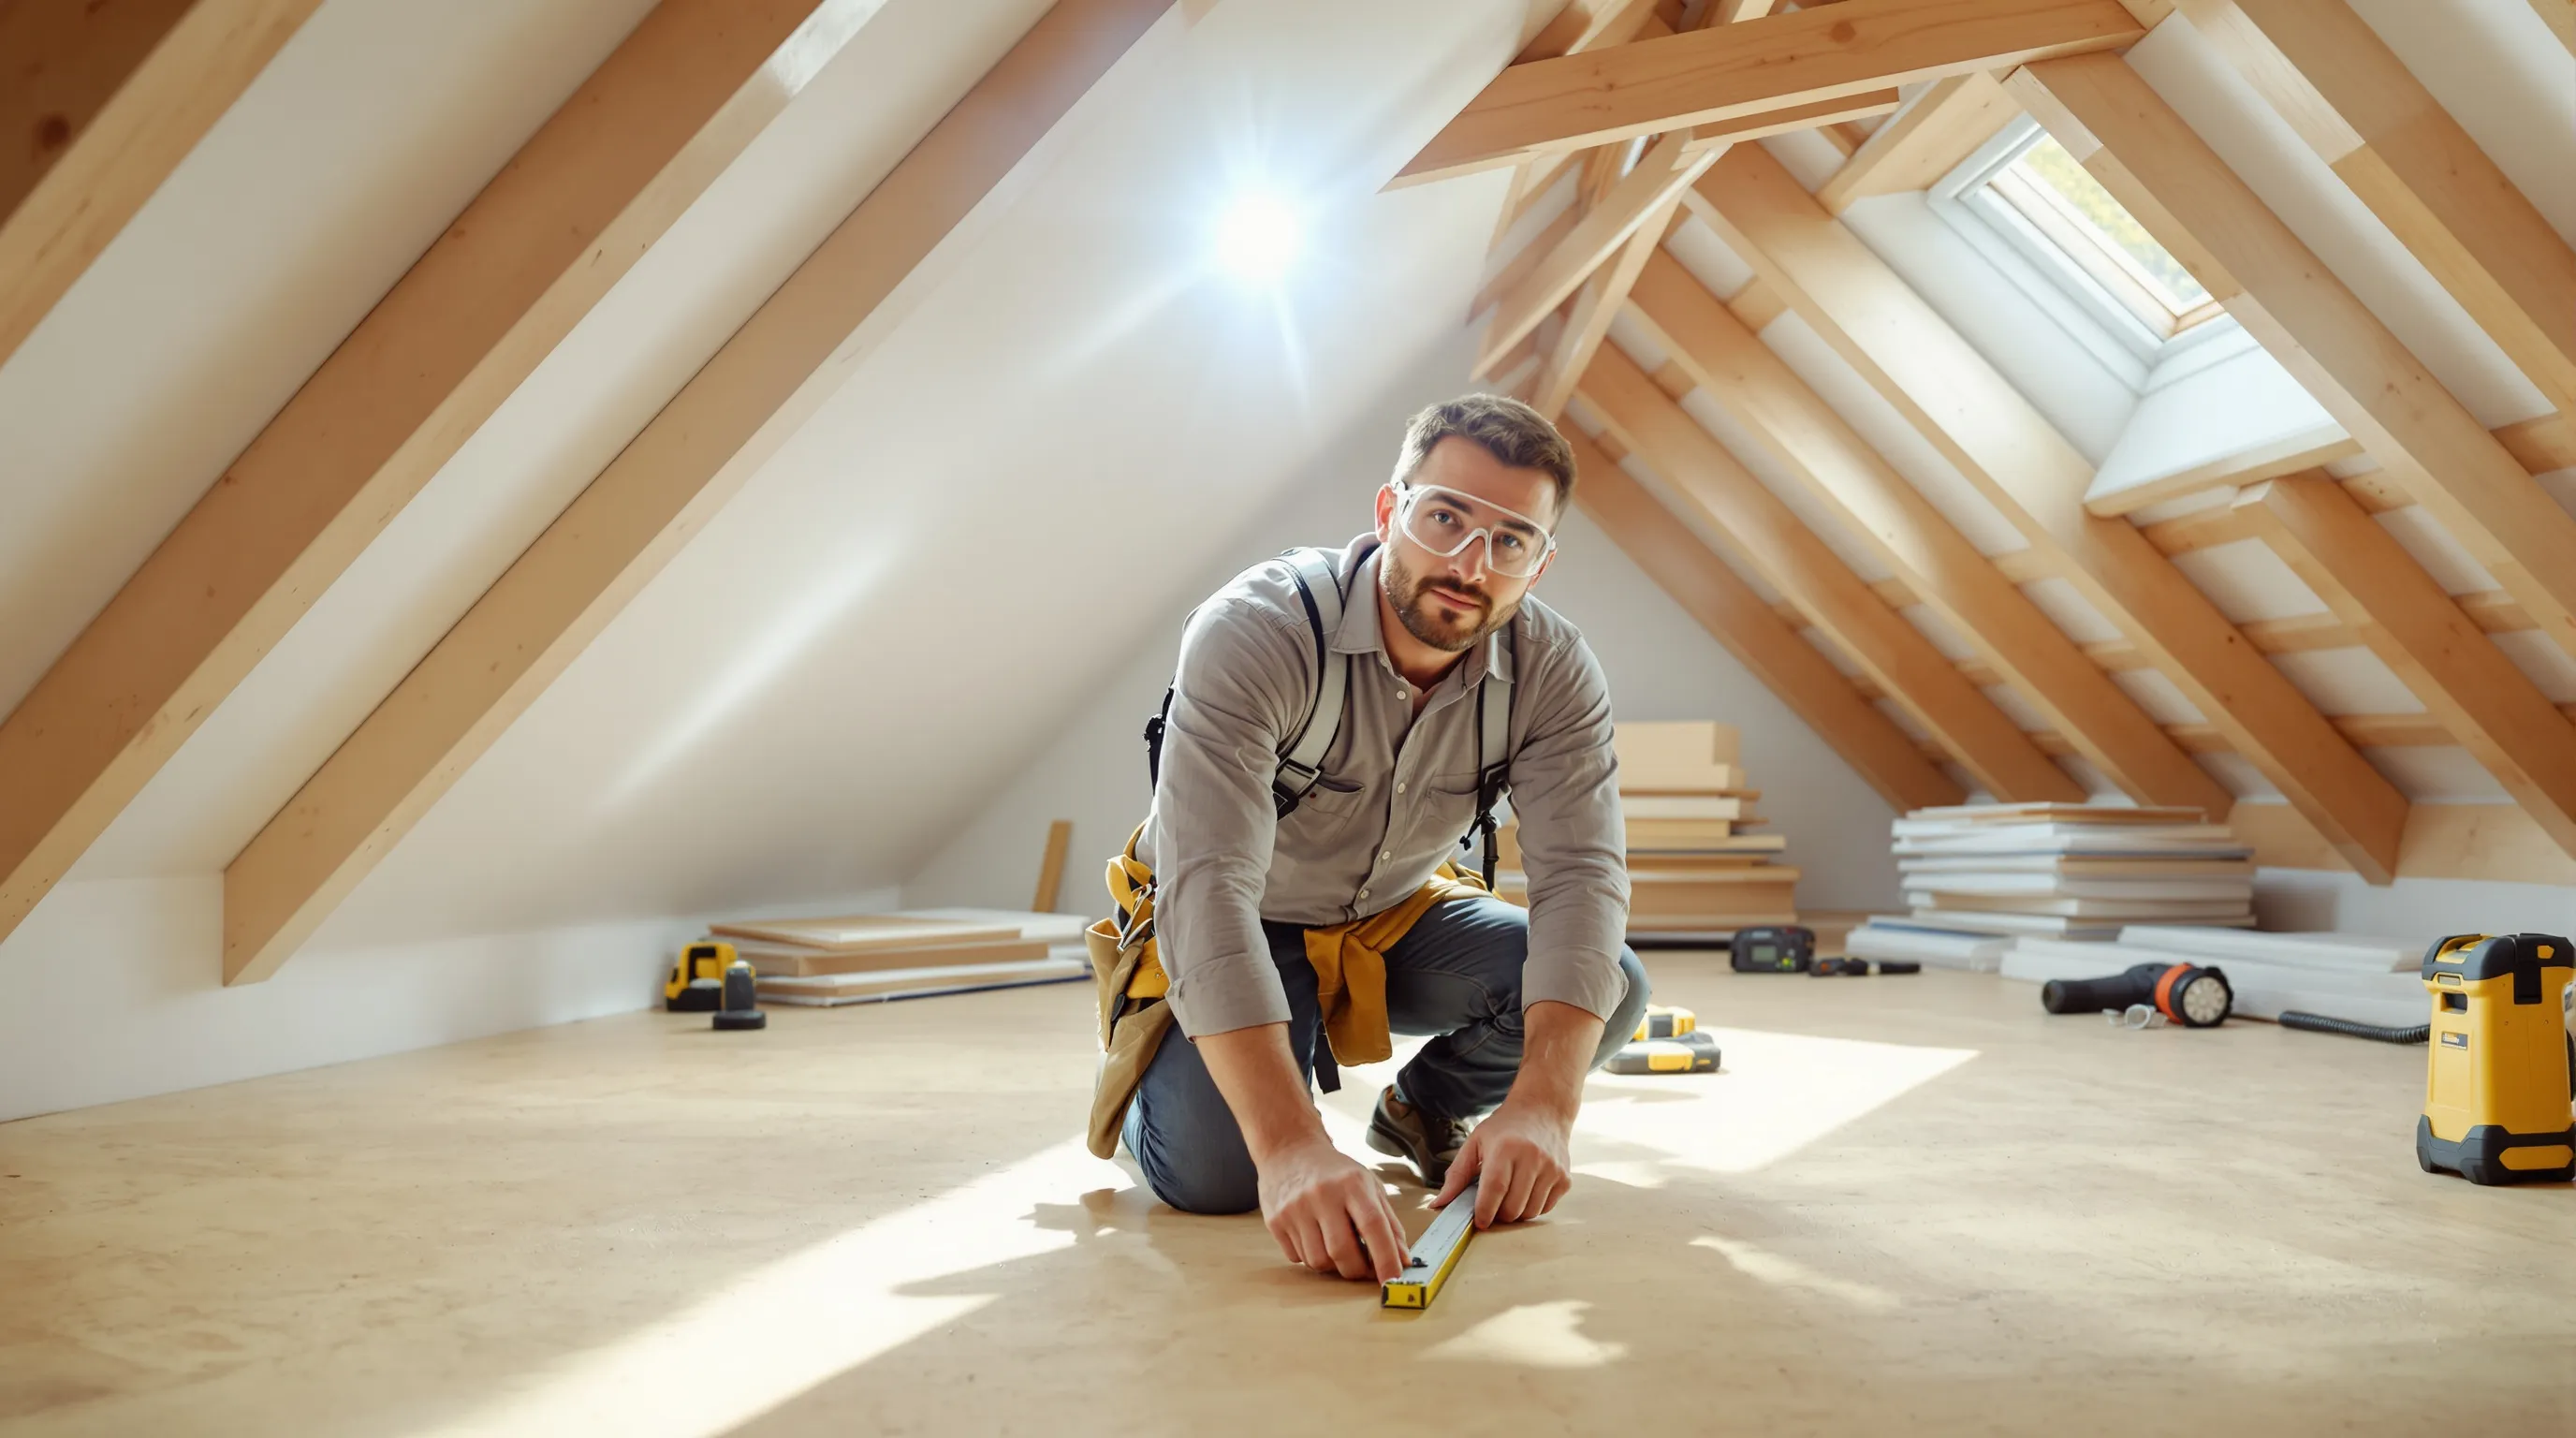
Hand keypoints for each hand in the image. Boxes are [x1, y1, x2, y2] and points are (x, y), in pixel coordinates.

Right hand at [1254, 1135, 1407, 1281]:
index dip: (1385, 1258)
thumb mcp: (1368, 1186)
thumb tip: (1403, 1260)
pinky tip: (1313, 1237)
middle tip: (1363, 1268)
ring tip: (1335, 1246)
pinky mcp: (1275, 1220)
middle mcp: (1322, 1194)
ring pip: (1318, 1261)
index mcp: (1352, 1183)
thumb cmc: (1334, 1171)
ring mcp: (1295, 1208)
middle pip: (1342, 1252)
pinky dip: (1310, 1257)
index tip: (1393, 1280)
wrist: (1289, 1149)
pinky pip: (1297, 1258)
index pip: (1372, 1226)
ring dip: (1333, 1265)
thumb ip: (1389, 1223)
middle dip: (1357, 1270)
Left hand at [1431, 1097, 1572, 1228]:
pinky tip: (1527, 1189)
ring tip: (1509, 1195)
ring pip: (1530, 1212)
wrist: (1543, 1110)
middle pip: (1512, 1207)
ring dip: (1516, 1212)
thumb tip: (1438, 1204)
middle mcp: (1533, 1157)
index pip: (1494, 1189)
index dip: (1484, 1211)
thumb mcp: (1475, 1142)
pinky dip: (1533, 1206)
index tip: (1478, 1221)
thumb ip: (1457, 1174)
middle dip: (1499, 1214)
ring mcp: (1552, 1169)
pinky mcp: (1565, 1178)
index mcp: (1506, 1147)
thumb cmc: (1505, 1127)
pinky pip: (1545, 1208)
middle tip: (1493, 1205)